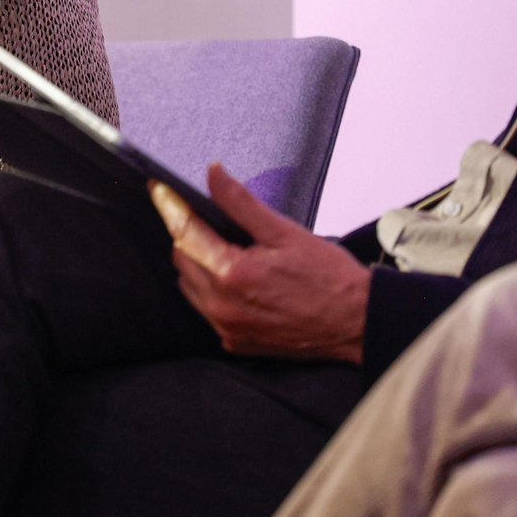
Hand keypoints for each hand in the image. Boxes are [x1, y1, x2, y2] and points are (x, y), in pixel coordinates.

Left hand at [152, 164, 370, 364]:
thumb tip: (213, 174)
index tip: (159, 189)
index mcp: (232, 274)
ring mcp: (227, 328)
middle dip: (190, 235)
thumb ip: (240, 203)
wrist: (357, 323)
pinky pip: (207, 309)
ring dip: (199, 263)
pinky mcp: (235, 342)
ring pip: (191, 285)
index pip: (184, 232)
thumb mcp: (284, 231)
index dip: (170, 206)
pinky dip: (211, 289)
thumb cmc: (329, 277)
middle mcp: (222, 306)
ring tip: (230, 249)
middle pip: (183, 259)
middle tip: (212, 219)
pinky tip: (237, 279)